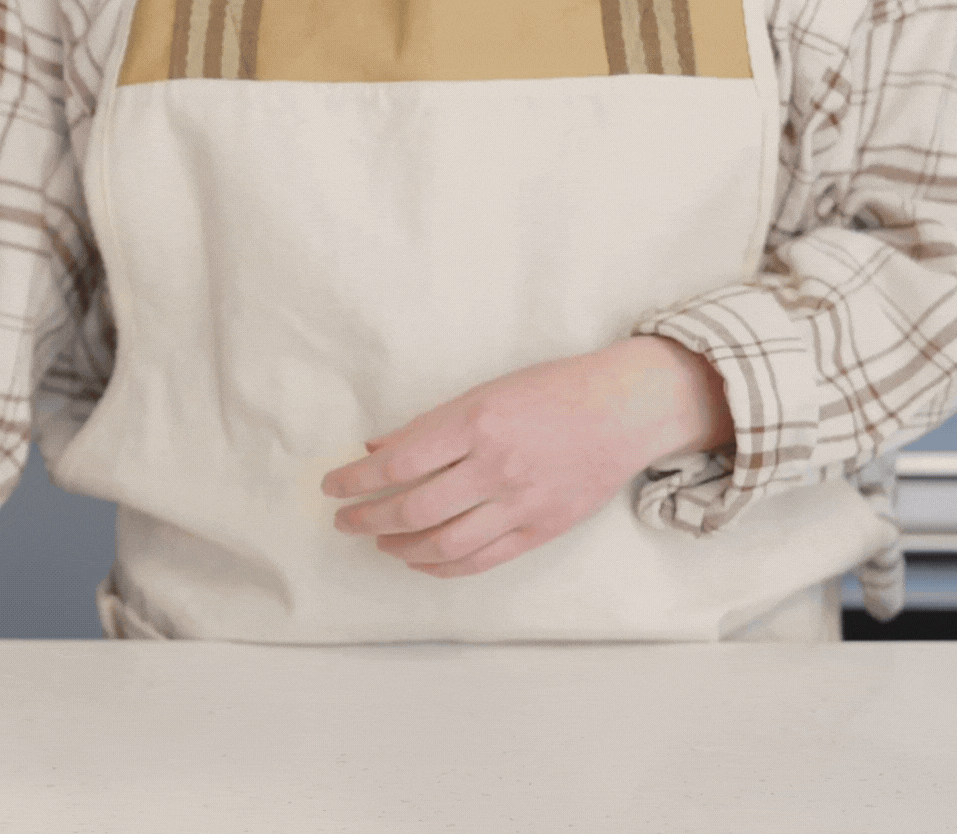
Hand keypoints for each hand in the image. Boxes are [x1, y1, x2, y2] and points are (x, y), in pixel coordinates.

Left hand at [320, 336, 725, 577]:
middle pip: (412, 510)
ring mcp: (520, 502)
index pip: (398, 463)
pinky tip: (420, 560)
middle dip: (366, 520)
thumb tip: (376, 451)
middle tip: (344, 520)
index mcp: (477, 422)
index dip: (356, 482)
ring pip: (442, 544)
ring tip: (380, 541)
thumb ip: (431, 426)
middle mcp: (496, 466)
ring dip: (398, 548)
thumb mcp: (486, 392)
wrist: (623, 410)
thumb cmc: (553, 391)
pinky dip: (440, 566)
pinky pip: (479, 560)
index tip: (332, 487)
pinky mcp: (539, 529)